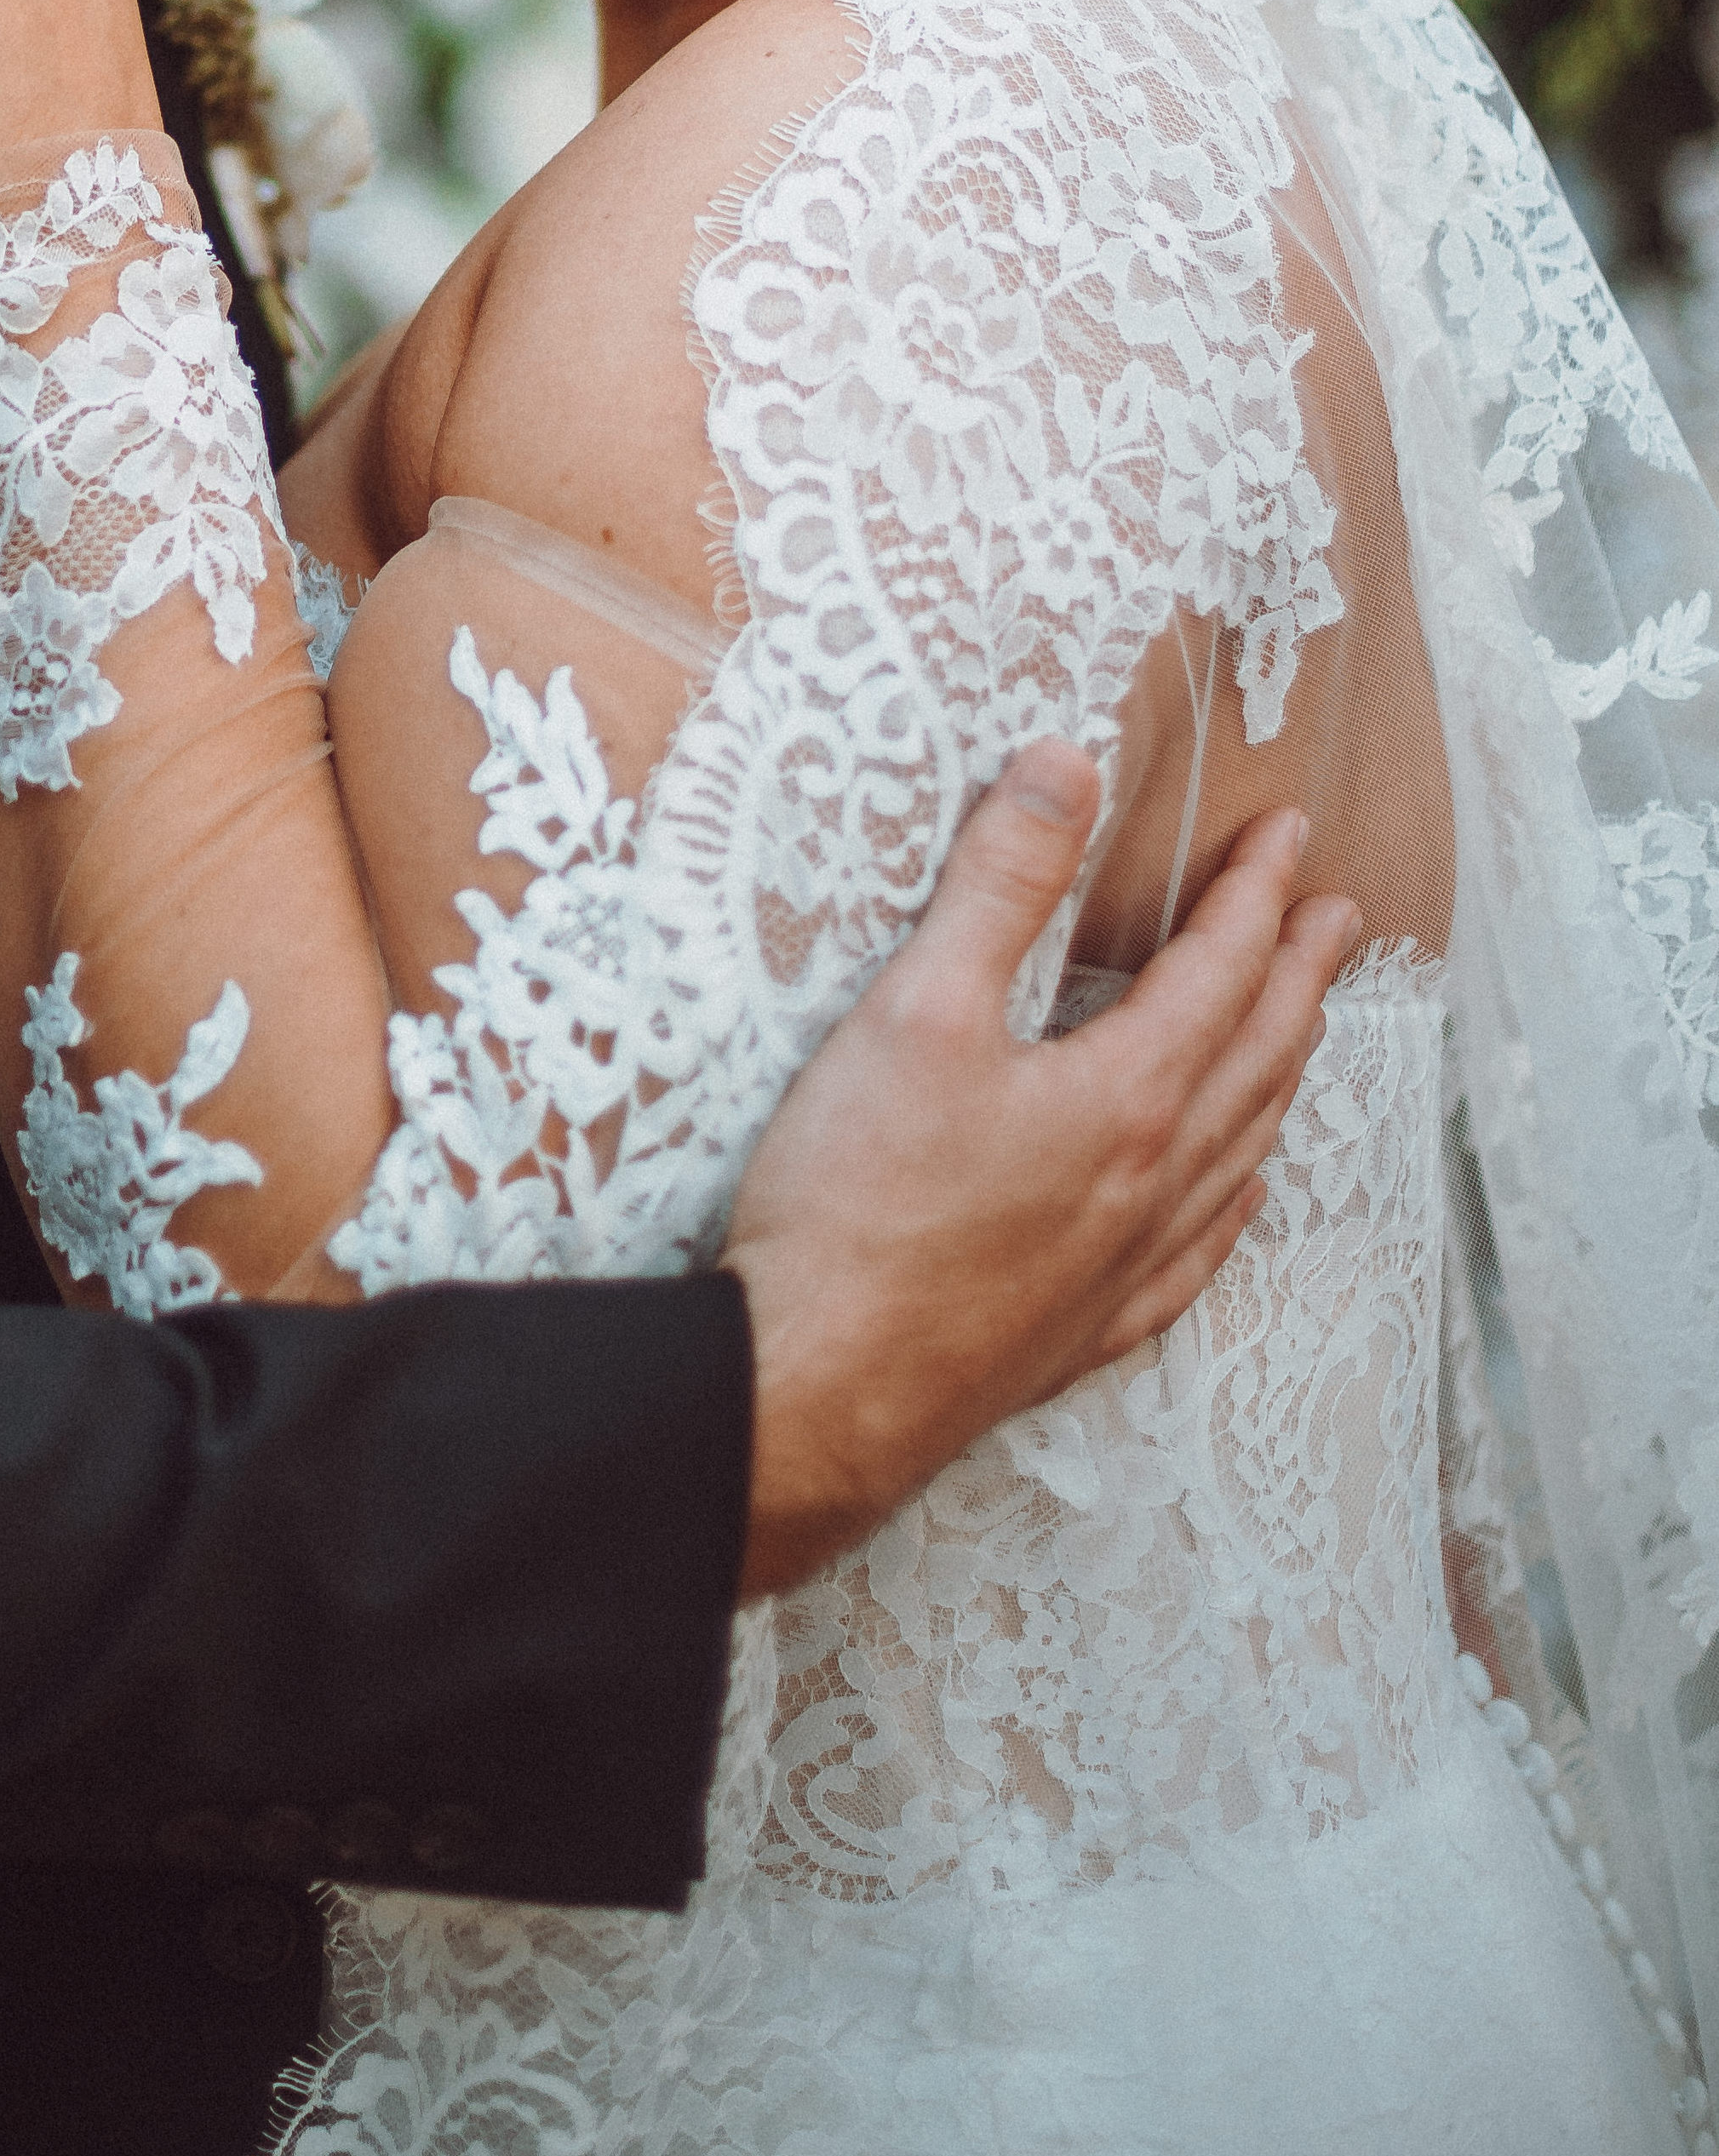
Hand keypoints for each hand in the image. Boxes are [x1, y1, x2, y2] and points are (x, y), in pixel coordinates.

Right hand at [721, 745, 1360, 1599]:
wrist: (818, 1389)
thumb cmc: (859, 1203)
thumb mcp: (917, 1010)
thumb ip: (998, 883)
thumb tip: (1067, 766)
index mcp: (1126, 1098)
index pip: (1221, 971)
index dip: (1258, 894)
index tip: (1288, 835)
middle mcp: (1153, 1185)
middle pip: (1257, 1057)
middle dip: (1302, 974)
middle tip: (1337, 916)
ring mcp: (1126, 1267)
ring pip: (1241, 1153)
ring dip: (1282, 1074)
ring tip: (1302, 1030)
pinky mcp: (1083, 1330)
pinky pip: (1199, 1253)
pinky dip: (1234, 1199)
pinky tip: (1234, 1194)